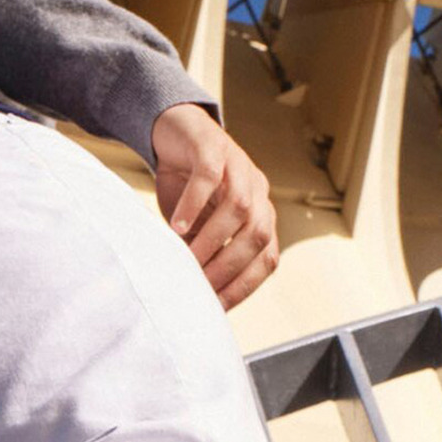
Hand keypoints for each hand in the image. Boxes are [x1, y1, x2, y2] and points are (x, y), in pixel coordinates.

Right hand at [150, 103, 278, 310]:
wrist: (174, 133)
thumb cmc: (187, 189)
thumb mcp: (198, 229)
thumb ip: (203, 255)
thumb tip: (195, 298)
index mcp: (261, 215)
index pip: (267, 258)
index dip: (245, 285)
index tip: (217, 308)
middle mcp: (258, 191)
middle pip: (257, 235)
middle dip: (229, 266)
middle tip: (200, 288)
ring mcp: (239, 166)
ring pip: (239, 208)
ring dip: (213, 240)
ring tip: (188, 261)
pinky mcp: (214, 146)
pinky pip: (210, 177)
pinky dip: (194, 204)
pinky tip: (177, 226)